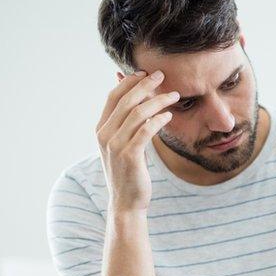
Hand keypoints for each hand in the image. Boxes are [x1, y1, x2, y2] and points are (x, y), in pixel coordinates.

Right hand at [95, 70, 179, 212]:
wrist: (126, 202)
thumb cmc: (129, 172)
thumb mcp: (122, 145)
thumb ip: (126, 124)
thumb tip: (138, 102)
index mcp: (101, 129)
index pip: (113, 97)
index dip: (129, 82)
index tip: (145, 73)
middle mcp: (105, 135)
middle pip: (126, 101)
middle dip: (145, 85)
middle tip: (162, 76)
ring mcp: (115, 145)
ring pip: (137, 113)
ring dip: (158, 101)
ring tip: (174, 96)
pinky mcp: (130, 156)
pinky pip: (145, 131)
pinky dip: (158, 120)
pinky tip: (169, 115)